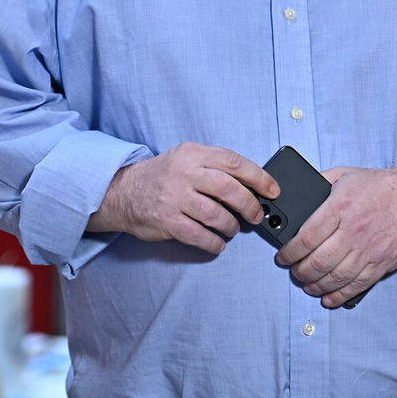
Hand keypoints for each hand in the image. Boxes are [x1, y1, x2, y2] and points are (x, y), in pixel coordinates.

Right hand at [89, 142, 278, 254]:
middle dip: (249, 205)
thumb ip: (216, 166)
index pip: (233, 162)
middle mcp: (184, 173)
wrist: (123, 191)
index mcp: (194, 154)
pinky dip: (213, 243)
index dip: (258, 177)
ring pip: (215, 215)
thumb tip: (253, 185)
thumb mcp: (188, 158)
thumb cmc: (164, 176)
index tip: (273, 190)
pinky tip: (217, 243)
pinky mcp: (167, 221)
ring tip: (233, 229)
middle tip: (256, 215)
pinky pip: (198, 236)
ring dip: (231, 226)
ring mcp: (174, 198)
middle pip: (228, 189)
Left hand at [276, 165, 396, 308]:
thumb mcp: (347, 174)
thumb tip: (297, 194)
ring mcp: (368, 250)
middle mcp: (353, 230)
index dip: (289, 252)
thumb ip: (321, 183)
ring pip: (334, 277)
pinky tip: (328, 297)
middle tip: (294, 271)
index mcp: (341, 207)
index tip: (283, 257)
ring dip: (315, 286)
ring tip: (307, 285)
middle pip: (317, 262)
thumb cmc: (382, 186)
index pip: (306, 237)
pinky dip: (339, 296)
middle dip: (299, 272)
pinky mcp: (381, 263)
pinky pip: (356, 285)